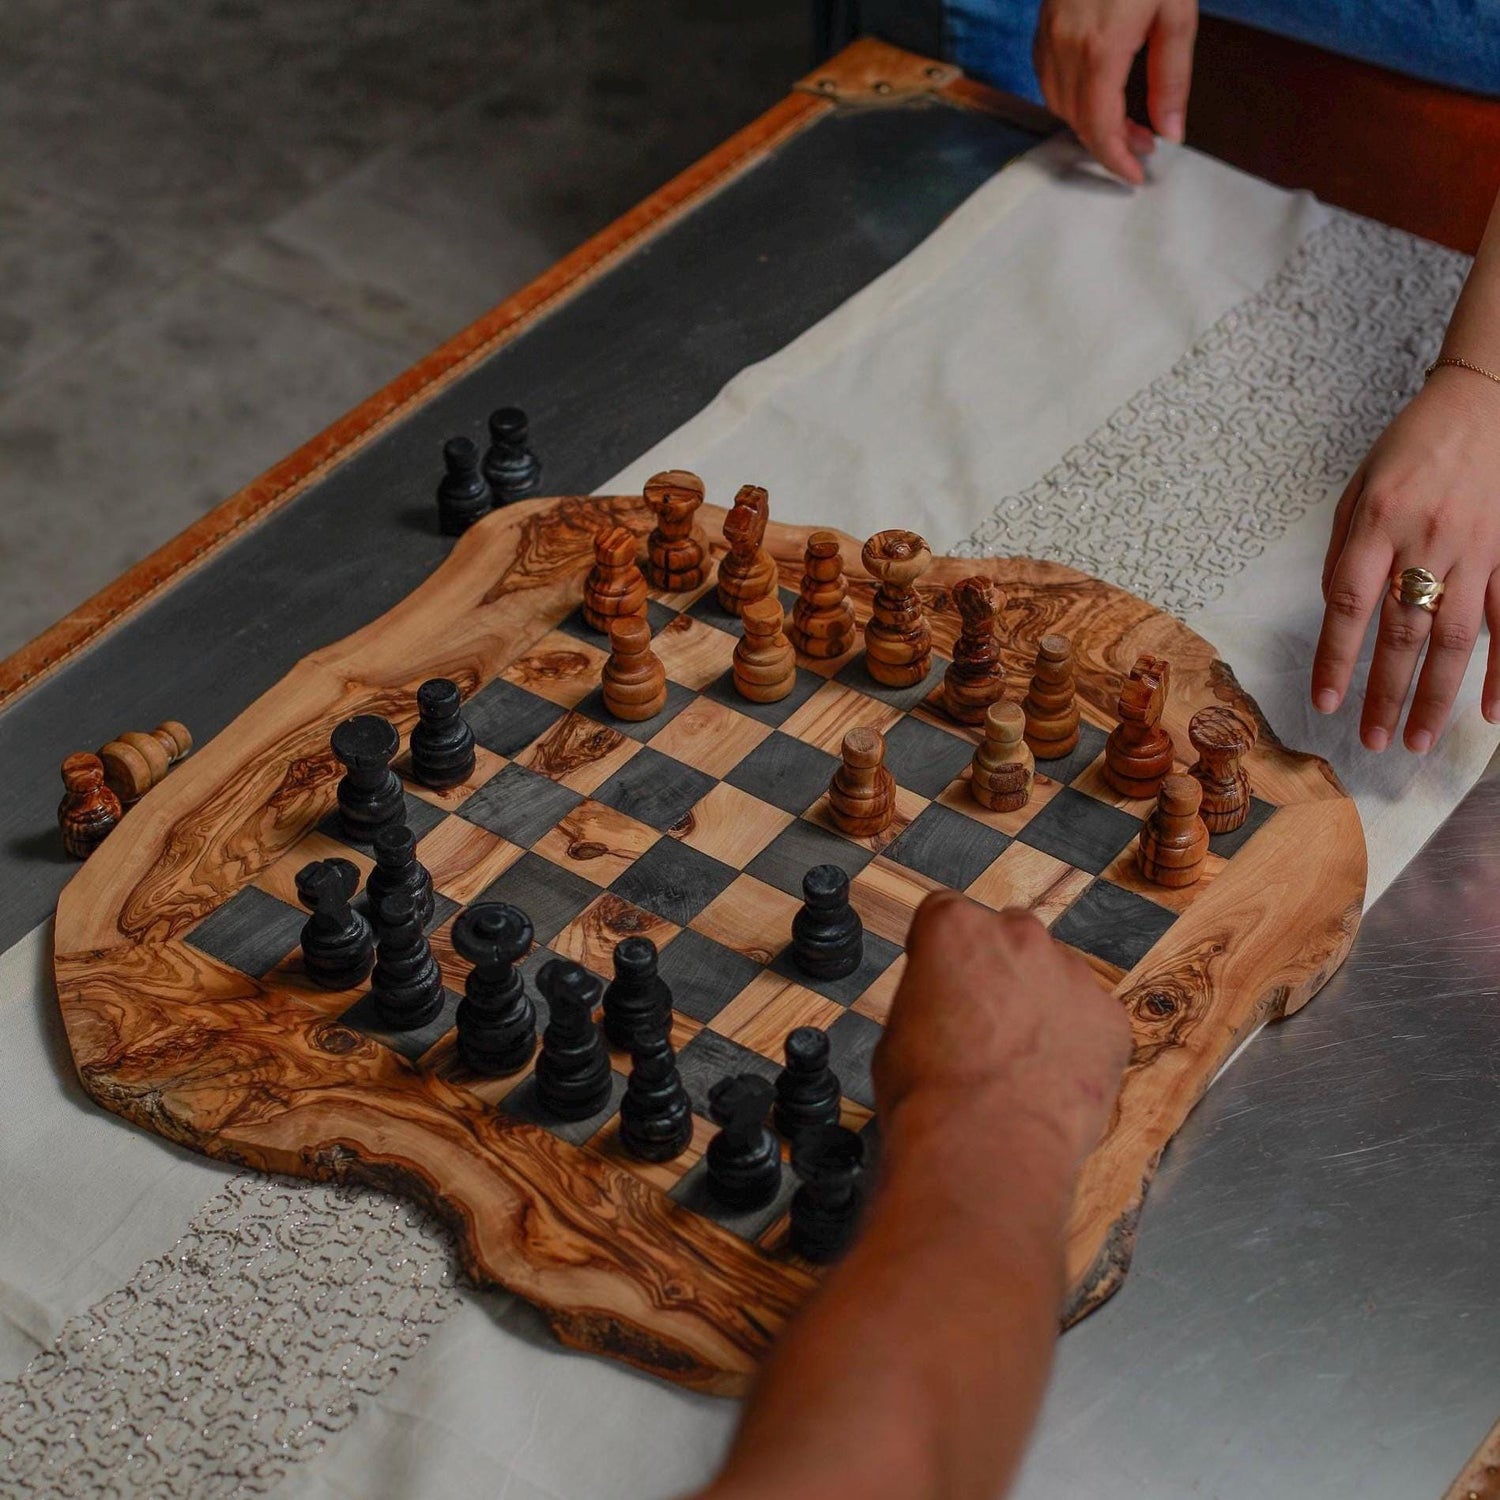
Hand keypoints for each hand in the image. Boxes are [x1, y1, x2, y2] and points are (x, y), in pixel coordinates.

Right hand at [874, 894, 1130, 1174]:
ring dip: (1040, 1002)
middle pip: (1007, 936)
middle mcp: (1018, 934)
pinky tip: (1051, 1078)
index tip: (941, 981)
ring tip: (1020, 1061)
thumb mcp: (899, 1028)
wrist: (986, 1149)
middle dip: (997, 970)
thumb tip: (945, 1006)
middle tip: (982, 1024)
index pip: (945, 914)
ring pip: (1055, 974)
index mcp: (955, 926)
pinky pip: (1091, 1017)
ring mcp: (1071, 972)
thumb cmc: (930, 1095)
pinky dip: (1077, 1039)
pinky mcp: (1110, 1016)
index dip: (940, 953)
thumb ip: (930, 995)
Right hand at [1034, 0, 1197, 184]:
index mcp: (1101, 48)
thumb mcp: (1176, 11)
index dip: (1116, 160)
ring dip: (1089, 121)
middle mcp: (1065, 47)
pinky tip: (1098, 91)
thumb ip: (1172, 76)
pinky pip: (1048, 77)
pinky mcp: (1043, 23)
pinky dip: (1071, 96)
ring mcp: (1048, 34)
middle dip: (1108, 143)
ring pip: (1058, 103)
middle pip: (1077, 121)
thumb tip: (1171, 130)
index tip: (1135, 177)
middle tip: (1144, 145)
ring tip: (1126, 121)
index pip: (1099, 127)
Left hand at [1314, 367, 1499, 750]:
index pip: (1348, 605)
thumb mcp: (1359, 487)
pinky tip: (1494, 711)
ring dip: (1436, 695)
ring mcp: (1477, 549)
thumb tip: (1337, 608)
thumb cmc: (1413, 445)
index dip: (1335, 659)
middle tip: (1373, 741)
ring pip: (1456, 638)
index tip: (1324, 702)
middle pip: (1402, 633)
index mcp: (1378, 523)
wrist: (1484, 401)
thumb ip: (1343, 549)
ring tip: (1418, 739)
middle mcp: (1427, 541)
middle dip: (1385, 694)